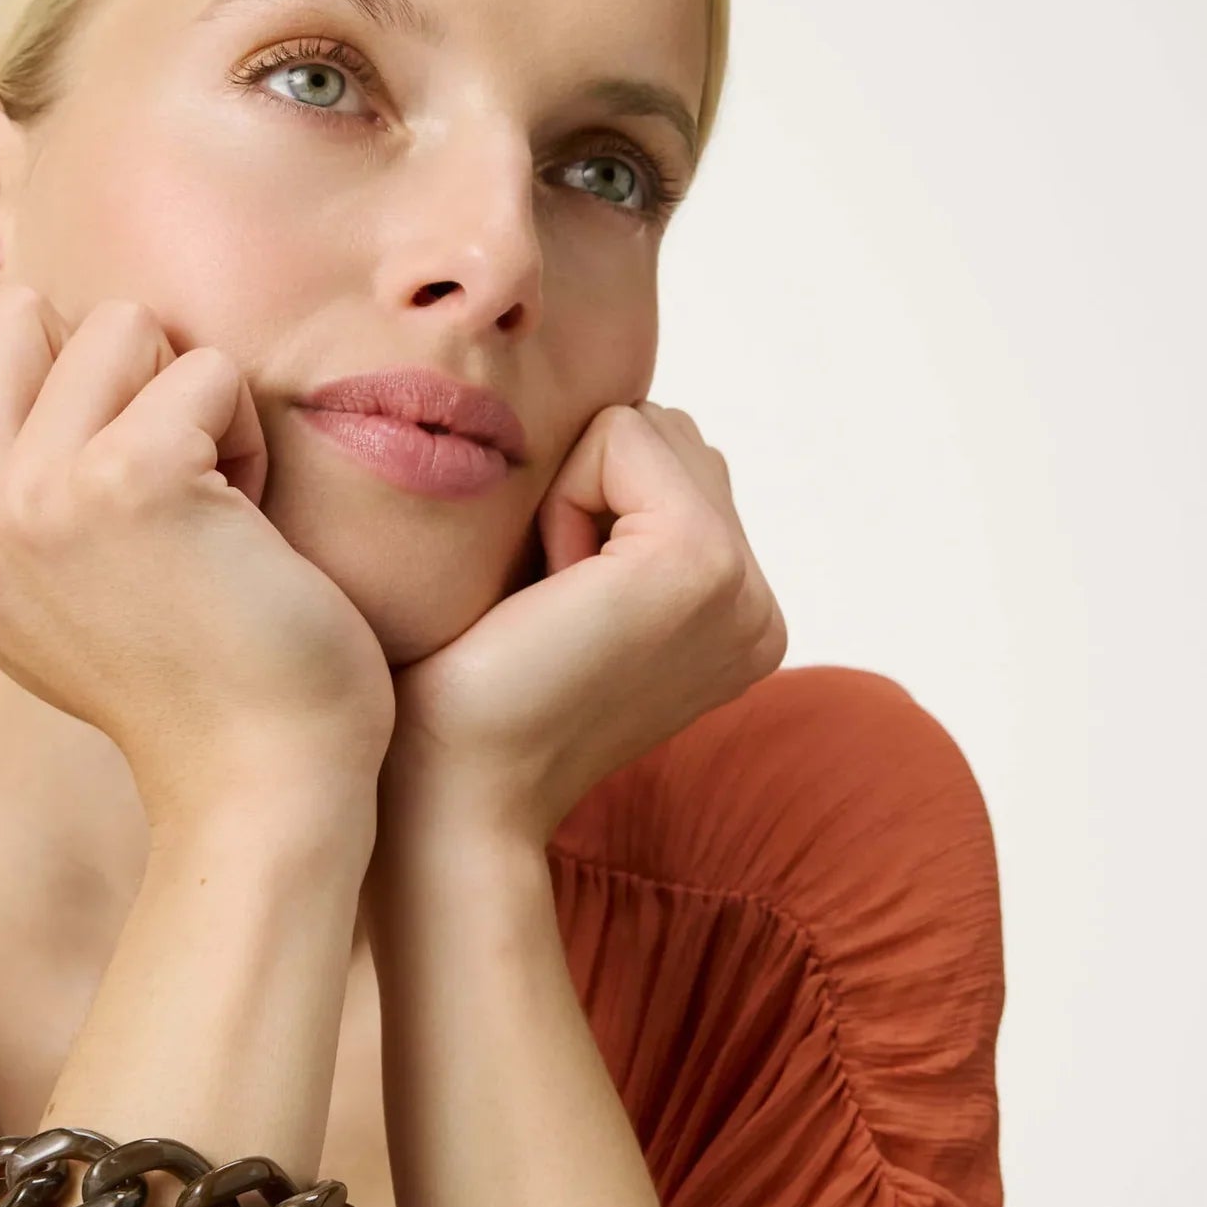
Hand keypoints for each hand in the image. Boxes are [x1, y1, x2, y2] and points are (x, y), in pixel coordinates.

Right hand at [0, 287, 395, 833]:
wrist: (253, 776)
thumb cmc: (171, 669)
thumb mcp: (29, 579)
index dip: (47, 392)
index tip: (94, 500)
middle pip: (19, 311)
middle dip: (109, 376)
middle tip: (156, 492)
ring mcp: (27, 496)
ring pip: (117, 324)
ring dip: (183, 403)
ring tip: (200, 512)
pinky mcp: (125, 479)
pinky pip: (206, 369)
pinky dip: (244, 436)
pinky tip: (241, 528)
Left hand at [375, 401, 788, 846]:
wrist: (449, 787)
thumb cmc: (464, 694)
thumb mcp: (562, 590)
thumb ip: (615, 512)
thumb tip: (610, 419)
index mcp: (737, 615)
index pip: (671, 461)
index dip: (580, 507)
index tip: (551, 612)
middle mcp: (757, 606)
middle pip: (668, 435)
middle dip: (585, 490)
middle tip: (545, 608)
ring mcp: (742, 589)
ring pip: (647, 429)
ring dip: (571, 494)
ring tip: (548, 604)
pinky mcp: (699, 564)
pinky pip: (620, 435)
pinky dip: (561, 496)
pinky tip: (549, 592)